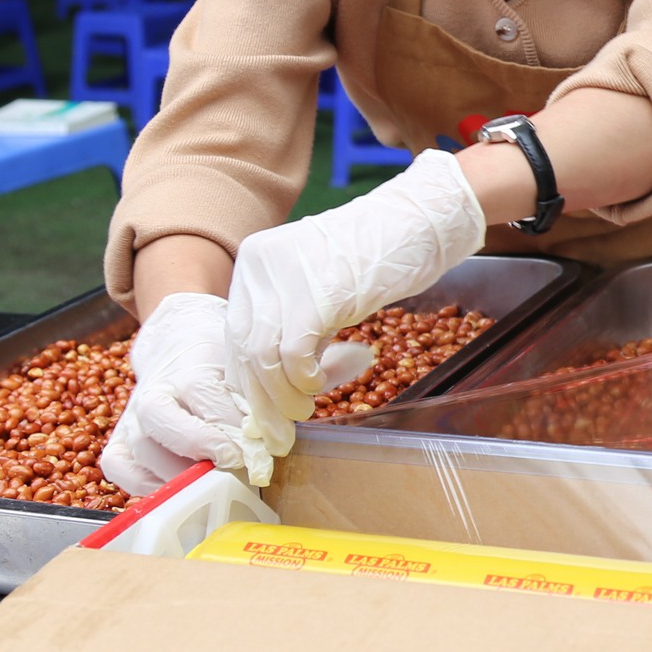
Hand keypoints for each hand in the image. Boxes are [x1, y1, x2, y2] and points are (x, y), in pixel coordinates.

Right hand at [101, 292, 253, 495]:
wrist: (177, 348)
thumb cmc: (218, 365)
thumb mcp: (241, 369)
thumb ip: (256, 401)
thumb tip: (274, 442)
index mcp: (187, 366)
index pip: (201, 391)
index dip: (228, 424)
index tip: (254, 447)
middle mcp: (152, 391)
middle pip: (159, 418)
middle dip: (197, 445)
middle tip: (232, 463)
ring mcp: (131, 418)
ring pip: (141, 448)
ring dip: (178, 472)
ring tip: (212, 482)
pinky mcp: (118, 441)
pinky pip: (123, 469)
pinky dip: (148, 485)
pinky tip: (179, 488)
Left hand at [225, 148, 484, 458]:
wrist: (417, 221)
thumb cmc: (375, 254)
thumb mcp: (317, 283)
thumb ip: (291, 323)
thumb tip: (275, 385)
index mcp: (253, 260)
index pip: (234, 334)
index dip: (248, 380)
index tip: (264, 412)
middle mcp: (259, 265)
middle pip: (243, 349)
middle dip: (261, 399)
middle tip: (281, 430)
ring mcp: (285, 277)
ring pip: (263, 358)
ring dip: (284, 396)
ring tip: (306, 409)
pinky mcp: (316, 295)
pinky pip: (295, 356)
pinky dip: (307, 380)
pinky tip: (323, 384)